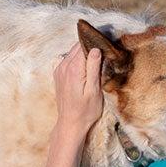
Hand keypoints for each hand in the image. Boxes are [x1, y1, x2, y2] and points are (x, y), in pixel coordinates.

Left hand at [43, 43, 102, 166]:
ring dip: (85, 52)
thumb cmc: (86, 110)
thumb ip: (93, 68)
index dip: (96, 42)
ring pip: (73, 52)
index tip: (106, 43)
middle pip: (78, 46)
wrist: (70, 123)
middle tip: (105, 50)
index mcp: (73, 69)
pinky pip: (69, 59)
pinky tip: (87, 67)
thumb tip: (95, 49)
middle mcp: (63, 66)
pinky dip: (79, 59)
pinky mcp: (59, 74)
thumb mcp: (94, 90)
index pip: (84, 45)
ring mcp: (59, 70)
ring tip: (98, 58)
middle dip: (91, 46)